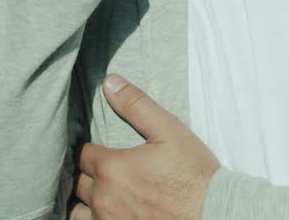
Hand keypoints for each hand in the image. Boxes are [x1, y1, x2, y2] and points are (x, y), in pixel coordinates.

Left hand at [70, 75, 218, 219]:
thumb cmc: (194, 175)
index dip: (84, 149)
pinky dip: (91, 219)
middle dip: (81, 173)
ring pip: (76, 212)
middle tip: (92, 167)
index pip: (80, 155)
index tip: (91, 147)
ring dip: (81, 201)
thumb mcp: (169, 131)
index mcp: (112, 168)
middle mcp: (104, 199)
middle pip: (75, 182)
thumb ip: (136, 104)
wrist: (213, 214)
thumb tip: (110, 82)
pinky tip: (102, 212)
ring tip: (92, 192)